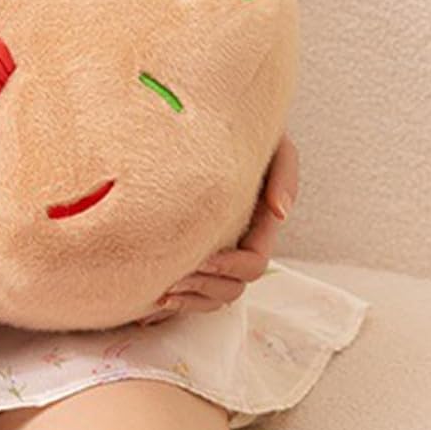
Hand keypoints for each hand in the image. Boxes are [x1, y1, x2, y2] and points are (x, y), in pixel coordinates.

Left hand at [135, 130, 298, 324]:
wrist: (214, 123)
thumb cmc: (248, 134)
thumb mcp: (276, 146)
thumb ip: (283, 175)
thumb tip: (280, 212)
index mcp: (260, 225)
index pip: (253, 262)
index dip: (229, 266)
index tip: (201, 256)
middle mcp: (238, 243)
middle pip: (231, 288)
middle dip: (204, 288)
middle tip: (171, 280)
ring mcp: (217, 250)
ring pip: (212, 296)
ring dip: (188, 300)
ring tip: (158, 293)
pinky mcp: (191, 250)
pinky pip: (189, 290)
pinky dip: (173, 303)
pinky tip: (147, 306)